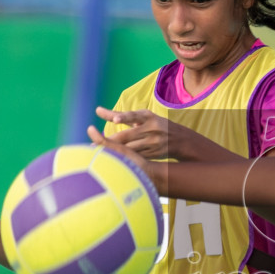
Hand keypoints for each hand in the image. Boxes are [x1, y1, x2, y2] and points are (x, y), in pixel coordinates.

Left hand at [94, 106, 208, 160]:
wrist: (180, 140)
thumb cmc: (155, 125)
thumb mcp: (142, 117)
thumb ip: (119, 115)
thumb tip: (97, 110)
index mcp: (147, 116)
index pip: (133, 116)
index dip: (124, 117)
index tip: (115, 120)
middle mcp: (151, 128)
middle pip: (128, 136)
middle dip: (111, 142)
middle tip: (94, 145)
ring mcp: (153, 143)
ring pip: (130, 149)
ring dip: (115, 152)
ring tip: (100, 156)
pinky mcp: (153, 154)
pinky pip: (136, 157)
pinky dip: (125, 159)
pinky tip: (115, 162)